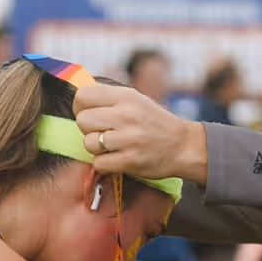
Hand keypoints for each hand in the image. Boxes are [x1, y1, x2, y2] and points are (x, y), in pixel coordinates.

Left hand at [73, 84, 208, 185]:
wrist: (183, 146)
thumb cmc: (155, 123)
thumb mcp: (136, 100)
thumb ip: (109, 98)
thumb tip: (79, 98)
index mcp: (126, 96)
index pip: (83, 96)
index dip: (80, 107)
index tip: (89, 114)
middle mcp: (127, 115)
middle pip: (82, 120)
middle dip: (88, 129)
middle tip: (101, 133)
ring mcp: (129, 139)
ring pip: (88, 143)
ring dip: (96, 148)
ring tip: (111, 147)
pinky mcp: (130, 161)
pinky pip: (99, 163)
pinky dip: (104, 164)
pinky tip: (116, 159)